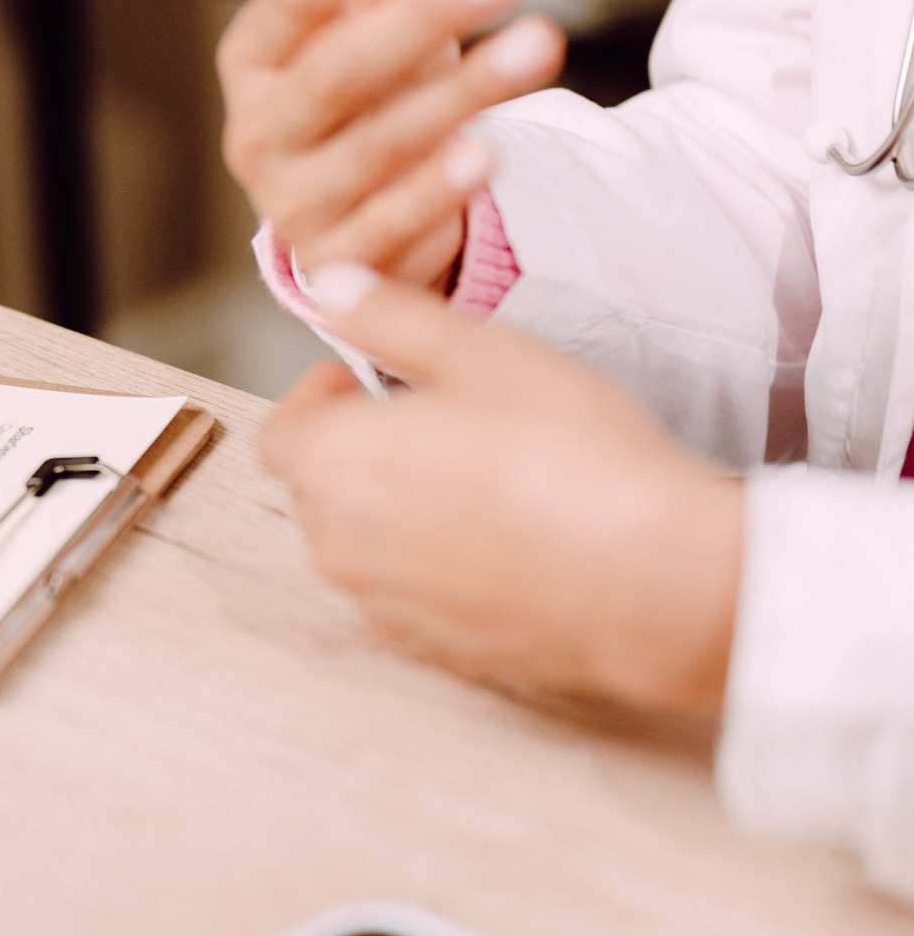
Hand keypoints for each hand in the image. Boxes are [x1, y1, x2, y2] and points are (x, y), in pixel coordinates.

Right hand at [217, 0, 564, 291]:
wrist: (358, 216)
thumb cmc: (371, 95)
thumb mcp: (373, 18)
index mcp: (254, 58)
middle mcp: (258, 132)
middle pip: (336, 70)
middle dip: (424, 14)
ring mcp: (292, 204)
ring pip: (373, 148)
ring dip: (461, 95)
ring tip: (541, 41)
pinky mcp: (339, 265)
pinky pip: (390, 227)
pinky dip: (437, 192)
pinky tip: (488, 152)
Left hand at [257, 264, 742, 709]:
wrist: (654, 578)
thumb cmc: (571, 455)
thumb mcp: (480, 352)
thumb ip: (389, 316)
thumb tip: (331, 285)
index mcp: (332, 465)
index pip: (279, 433)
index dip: (318, 399)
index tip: (369, 382)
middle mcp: (338, 545)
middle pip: (319, 488)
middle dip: (359, 450)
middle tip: (439, 423)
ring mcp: (384, 606)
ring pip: (362, 546)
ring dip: (396, 511)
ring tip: (480, 480)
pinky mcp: (434, 650)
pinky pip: (409, 598)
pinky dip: (434, 568)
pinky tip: (503, 543)